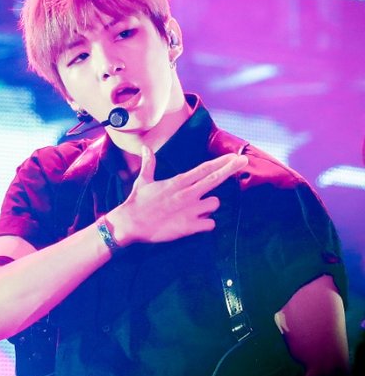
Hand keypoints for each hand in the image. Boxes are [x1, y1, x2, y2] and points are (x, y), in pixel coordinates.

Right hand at [108, 146, 247, 245]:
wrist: (130, 224)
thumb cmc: (137, 202)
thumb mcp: (144, 180)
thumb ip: (149, 164)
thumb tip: (145, 148)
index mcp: (178, 182)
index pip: (205, 169)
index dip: (222, 162)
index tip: (235, 156)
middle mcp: (187, 194)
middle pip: (215, 179)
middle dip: (230, 169)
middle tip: (244, 161)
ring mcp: (189, 211)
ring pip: (215, 204)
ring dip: (210, 206)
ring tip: (198, 209)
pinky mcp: (189, 227)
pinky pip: (210, 224)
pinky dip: (207, 224)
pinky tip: (198, 223)